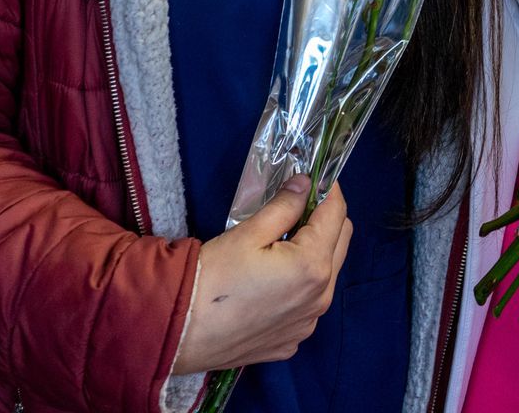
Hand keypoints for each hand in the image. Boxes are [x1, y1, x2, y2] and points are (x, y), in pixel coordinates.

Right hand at [170, 178, 352, 374]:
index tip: (316, 178)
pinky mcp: (292, 340)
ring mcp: (307, 323)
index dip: (328, 191)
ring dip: (315, 253)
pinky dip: (299, 286)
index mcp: (312, 266)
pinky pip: (307, 304)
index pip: (337, 215)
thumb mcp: (248, 233)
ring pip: (326, 275)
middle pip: (340, 244)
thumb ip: (283, 206)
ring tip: (282, 243)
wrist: (179, 332)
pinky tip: (271, 281)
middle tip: (298, 207)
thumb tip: (304, 185)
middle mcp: (320, 298)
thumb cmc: (212, 278)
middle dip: (326, 220)